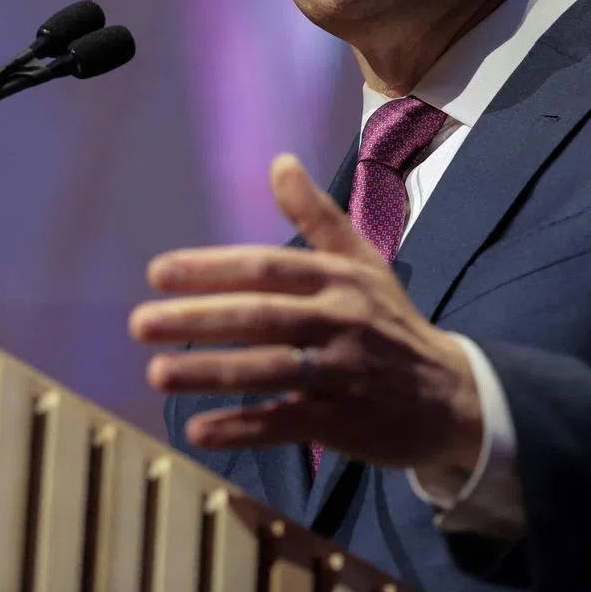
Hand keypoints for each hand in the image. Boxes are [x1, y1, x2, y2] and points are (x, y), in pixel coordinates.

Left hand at [128, 154, 481, 471]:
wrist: (450, 395)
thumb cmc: (391, 321)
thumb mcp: (362, 261)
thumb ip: (317, 215)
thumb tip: (279, 161)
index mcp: (339, 279)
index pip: (268, 268)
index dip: (212, 268)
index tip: (157, 272)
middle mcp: (341, 321)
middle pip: (261, 317)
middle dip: (198, 318)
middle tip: (140, 322)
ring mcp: (344, 374)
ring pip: (269, 370)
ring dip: (211, 371)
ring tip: (156, 372)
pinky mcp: (346, 423)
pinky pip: (287, 422)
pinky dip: (243, 427)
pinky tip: (198, 430)